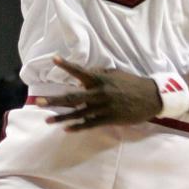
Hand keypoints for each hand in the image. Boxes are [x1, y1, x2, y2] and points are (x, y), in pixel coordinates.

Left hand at [35, 57, 161, 129]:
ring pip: (77, 114)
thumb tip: (83, 76)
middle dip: (54, 100)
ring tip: (47, 120)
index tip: (54, 59)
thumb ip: (99, 74)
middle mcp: (98, 93)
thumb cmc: (132, 83)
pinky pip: (89, 124)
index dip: (66, 65)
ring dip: (61, 118)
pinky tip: (66, 129)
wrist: (151, 97)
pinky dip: (77, 127)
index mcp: (100, 79)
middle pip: (72, 98)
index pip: (79, 71)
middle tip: (38, 101)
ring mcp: (103, 107)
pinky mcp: (109, 119)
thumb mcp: (115, 74)